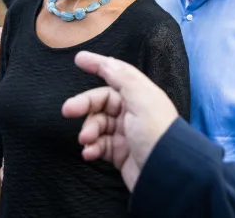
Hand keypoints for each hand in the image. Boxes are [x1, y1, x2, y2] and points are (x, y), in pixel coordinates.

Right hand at [61, 51, 178, 190]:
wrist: (166, 174)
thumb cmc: (157, 133)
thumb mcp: (142, 99)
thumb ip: (123, 77)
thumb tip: (105, 61)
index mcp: (140, 95)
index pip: (115, 75)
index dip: (98, 65)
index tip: (79, 59)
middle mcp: (133, 111)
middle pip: (101, 102)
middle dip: (84, 105)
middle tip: (68, 111)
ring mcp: (126, 133)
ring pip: (97, 124)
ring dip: (88, 131)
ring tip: (86, 140)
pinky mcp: (120, 153)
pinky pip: (99, 145)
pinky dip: (91, 148)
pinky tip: (89, 152)